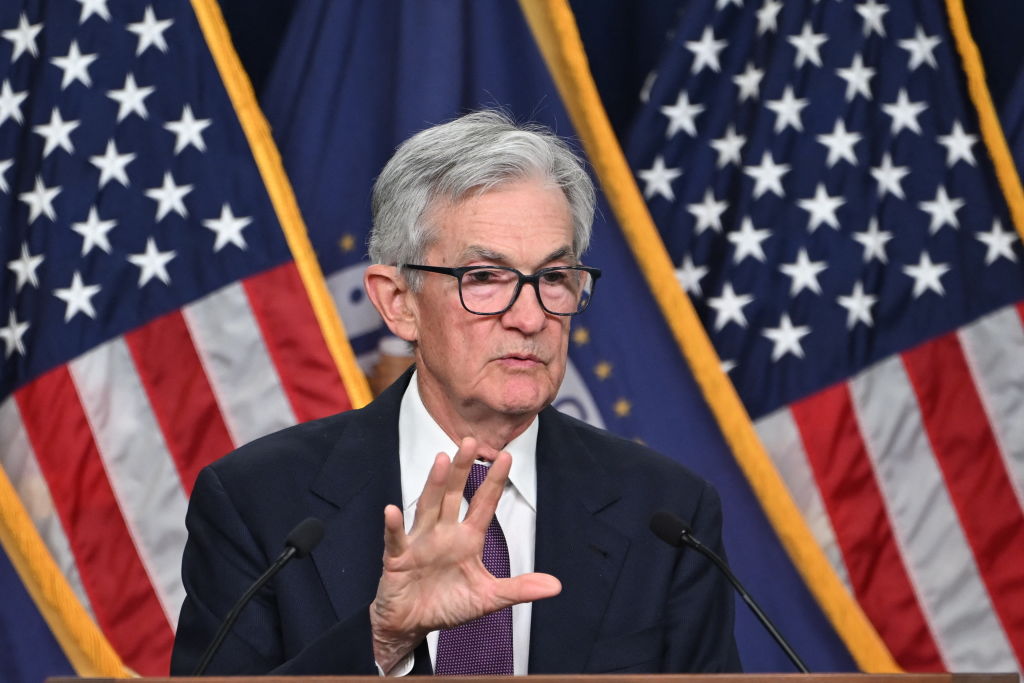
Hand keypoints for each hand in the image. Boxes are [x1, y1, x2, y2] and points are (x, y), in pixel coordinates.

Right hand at [368, 437, 560, 672]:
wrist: (411, 625)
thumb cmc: (448, 604)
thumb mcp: (488, 598)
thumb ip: (519, 589)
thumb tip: (556, 586)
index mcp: (467, 538)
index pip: (483, 504)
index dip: (494, 482)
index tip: (508, 456)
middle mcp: (443, 533)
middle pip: (453, 495)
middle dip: (462, 470)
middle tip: (471, 442)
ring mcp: (419, 542)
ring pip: (427, 508)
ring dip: (433, 484)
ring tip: (440, 460)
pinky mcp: (397, 559)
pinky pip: (396, 540)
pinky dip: (393, 526)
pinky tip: (392, 510)